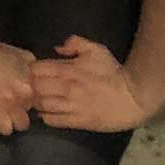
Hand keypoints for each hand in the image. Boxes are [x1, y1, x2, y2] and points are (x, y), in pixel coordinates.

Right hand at [0, 37, 35, 133]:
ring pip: (5, 130)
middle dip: (16, 119)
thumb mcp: (22, 56)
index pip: (33, 110)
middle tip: (8, 110)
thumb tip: (35, 78)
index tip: (18, 100)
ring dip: (1, 123)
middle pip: (22, 125)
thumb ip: (32, 71)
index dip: (25, 105)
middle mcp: (15, 103)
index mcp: (28, 90)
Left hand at [32, 36, 150, 132]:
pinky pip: (54, 121)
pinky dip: (46, 117)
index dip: (32, 70)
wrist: (133, 98)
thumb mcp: (96, 50)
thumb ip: (74, 43)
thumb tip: (56, 48)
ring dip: (37, 102)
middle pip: (35, 88)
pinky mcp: (79, 122)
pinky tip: (47, 113)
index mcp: (68, 69)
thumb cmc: (113, 72)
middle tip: (34, 87)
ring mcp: (72, 106)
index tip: (33, 71)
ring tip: (40, 100)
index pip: (36, 69)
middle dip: (32, 86)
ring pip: (42, 105)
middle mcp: (67, 88)